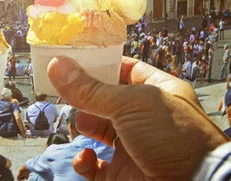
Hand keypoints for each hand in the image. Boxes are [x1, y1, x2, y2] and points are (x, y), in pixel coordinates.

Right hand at [47, 56, 228, 180]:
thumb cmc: (174, 138)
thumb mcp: (131, 105)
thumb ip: (91, 89)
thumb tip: (56, 65)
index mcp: (158, 92)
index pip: (125, 70)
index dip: (101, 65)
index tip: (73, 60)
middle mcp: (146, 118)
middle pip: (107, 100)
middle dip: (86, 97)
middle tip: (68, 93)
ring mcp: (134, 147)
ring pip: (98, 130)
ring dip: (84, 126)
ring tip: (82, 125)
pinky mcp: (122, 175)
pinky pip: (95, 166)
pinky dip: (85, 162)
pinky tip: (86, 159)